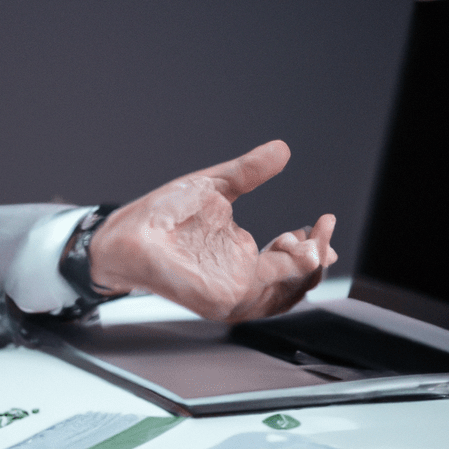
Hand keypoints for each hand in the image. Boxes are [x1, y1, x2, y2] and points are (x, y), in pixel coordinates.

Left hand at [87, 140, 337, 322]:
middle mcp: (239, 283)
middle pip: (296, 287)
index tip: (324, 219)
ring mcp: (228, 295)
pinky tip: (291, 251)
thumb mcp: (214, 186)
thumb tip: (282, 149)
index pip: (291, 265)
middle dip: (318, 260)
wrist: (124, 230)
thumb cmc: (160, 216)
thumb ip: (249, 172)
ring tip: (310, 240)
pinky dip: (281, 276)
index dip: (314, 246)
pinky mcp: (215, 299)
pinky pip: (258, 294)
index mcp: (242, 261)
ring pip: (285, 296)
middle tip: (322, 230)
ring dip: (305, 270)